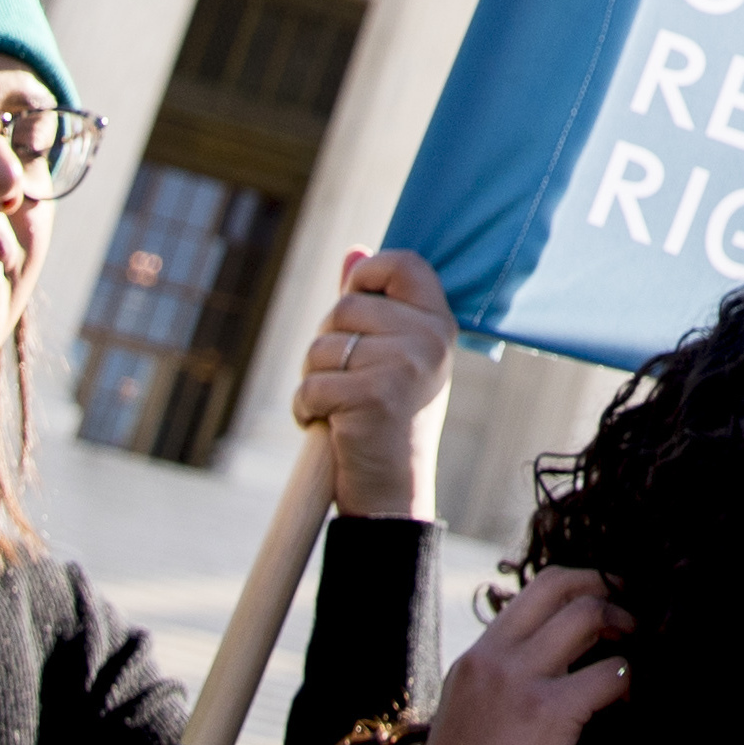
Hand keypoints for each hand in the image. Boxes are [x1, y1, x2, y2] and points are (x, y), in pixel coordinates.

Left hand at [294, 247, 458, 518]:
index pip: (403, 263)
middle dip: (326, 346)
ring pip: (321, 348)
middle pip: (344, 308)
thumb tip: (353, 250)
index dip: (365, 276)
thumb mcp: (394, 357)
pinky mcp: (374, 396)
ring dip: (313, 381)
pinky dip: (305, 409)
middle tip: (345, 382)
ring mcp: (405, 366)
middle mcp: (429, 339)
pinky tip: (328, 427)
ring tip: (339, 409)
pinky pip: (310, 385)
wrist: (395, 494)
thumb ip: (374, 304)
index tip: (354, 309)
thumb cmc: (390, 422)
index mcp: (439, 324)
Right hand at [418, 565, 632, 744]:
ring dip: (623, 627)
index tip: (603, 600)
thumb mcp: (467, 718)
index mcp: (474, 661)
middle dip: (605, 588)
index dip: (579, 586)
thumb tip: (558, 665)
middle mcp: (493, 660)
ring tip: (633, 655)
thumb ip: (502, 684)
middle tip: (629, 614)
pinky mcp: (548, 715)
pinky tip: (628, 699)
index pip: (533, 592)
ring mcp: (520, 683)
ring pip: (588, 616)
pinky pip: (608, 674)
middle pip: (561, 585)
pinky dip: (627, 681)